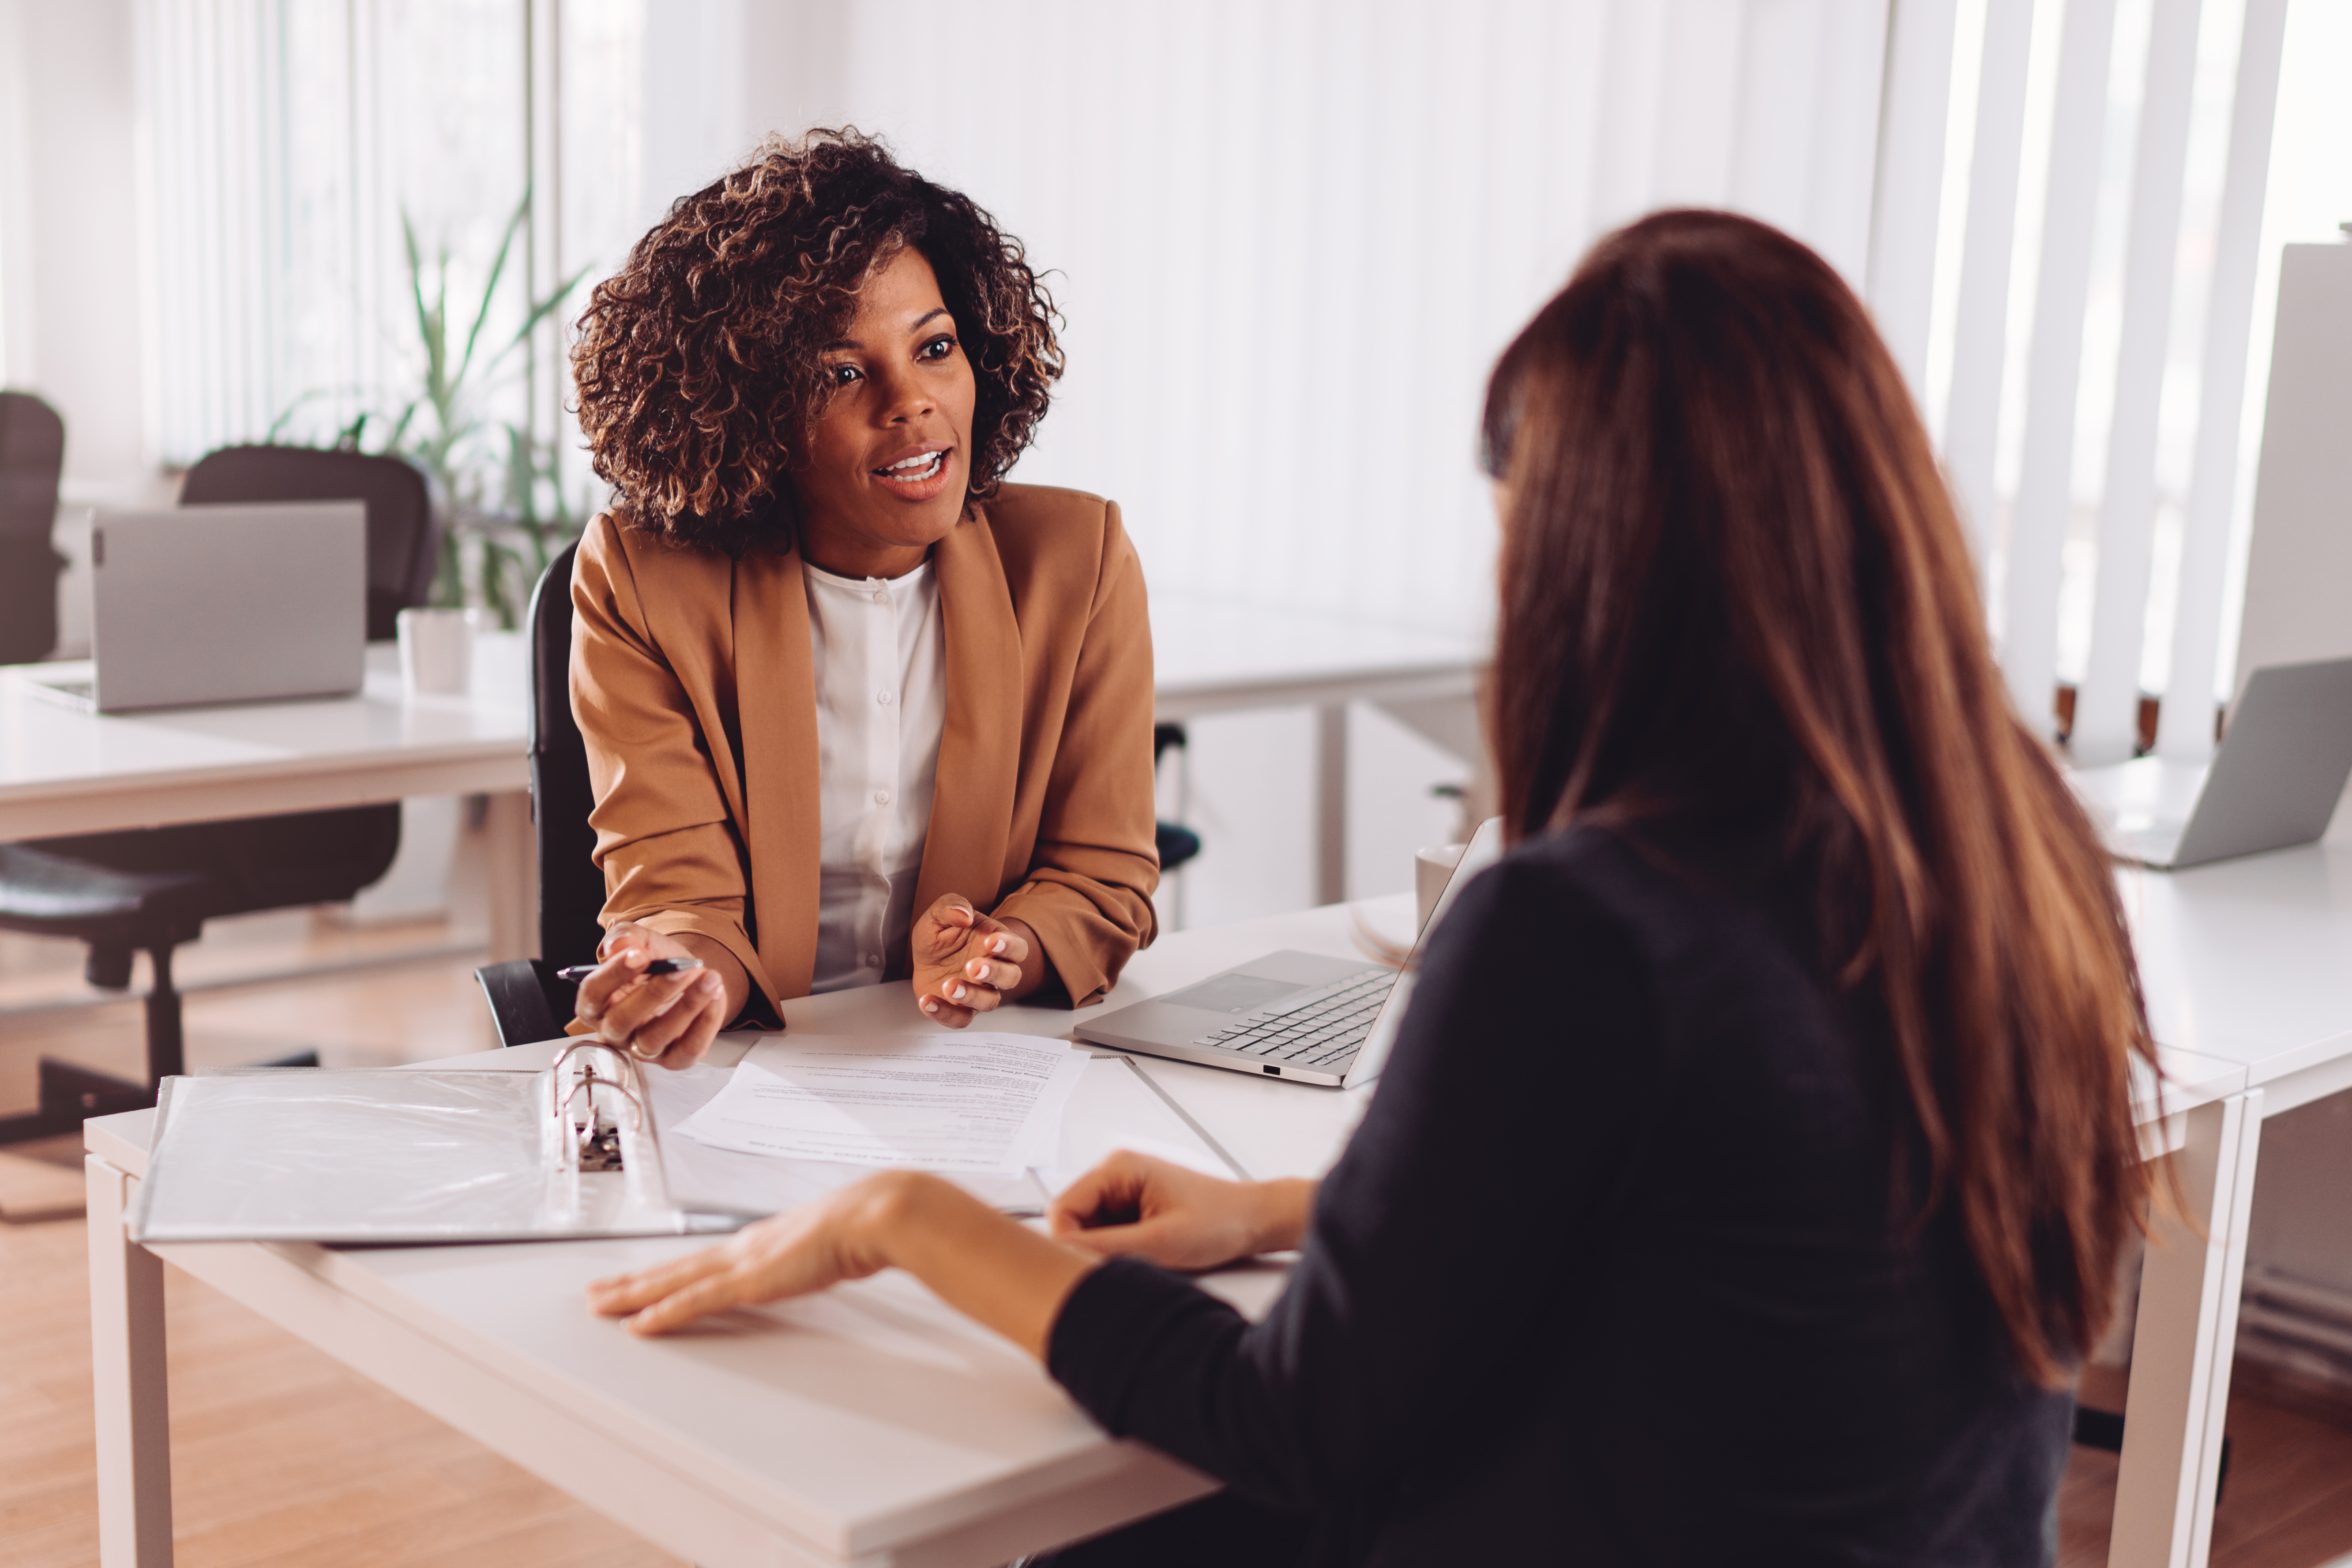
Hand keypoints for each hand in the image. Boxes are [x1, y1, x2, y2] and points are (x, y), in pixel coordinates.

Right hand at [571, 923, 730, 1068]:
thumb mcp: (640, 941)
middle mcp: (614, 1031)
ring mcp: (642, 1049)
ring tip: (709, 978)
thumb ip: (626, 938)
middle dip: (654, 992)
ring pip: (655, 1038)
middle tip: (681, 969)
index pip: (593, 993)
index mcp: (596, 1003)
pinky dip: (705, 1023)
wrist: (686, 974)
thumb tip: (618, 944)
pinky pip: (688, 1049)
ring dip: (686, 1007)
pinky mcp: (673, 1058)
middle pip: (622, 1020)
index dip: (614, 974)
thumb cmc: (655, 962)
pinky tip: (717, 995)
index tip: (638, 954)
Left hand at [588, 1174, 899, 1334]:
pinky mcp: (748, 1280)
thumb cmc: (857, 1228)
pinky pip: (695, 1301)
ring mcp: (741, 1263)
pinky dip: (663, 1313)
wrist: (870, 1217)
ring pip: (672, 1282)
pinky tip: (638, 1324)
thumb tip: (815, 1262)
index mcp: (758, 1243)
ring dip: (632, 1295)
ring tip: (599, 1305)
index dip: (664, 1273)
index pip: (698, 1261)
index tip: (638, 1280)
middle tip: (594, 1294)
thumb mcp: (827, 1247)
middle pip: (673, 1269)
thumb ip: (810, 1258)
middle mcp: (740, 1249)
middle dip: (631, 1283)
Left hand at [911, 896, 1039, 1026]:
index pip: (1017, 948)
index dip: (1010, 946)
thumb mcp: (938, 914)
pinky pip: (960, 1019)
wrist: (925, 958)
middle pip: (1011, 977)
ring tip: (948, 985)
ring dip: (971, 995)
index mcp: (995, 944)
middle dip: (994, 972)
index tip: (992, 941)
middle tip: (973, 966)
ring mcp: (979, 992)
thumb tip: (964, 915)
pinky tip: (928, 1002)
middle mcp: (993, 971)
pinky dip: (944, 1014)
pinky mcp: (960, 1010)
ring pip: (989, 1002)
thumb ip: (951, 906)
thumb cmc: (940, 936)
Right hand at [1047, 1151, 1317, 1271]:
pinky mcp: (1133, 1207)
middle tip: (1116, 1268)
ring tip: (1140, 1258)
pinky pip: (1106, 1233)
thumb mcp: (1161, 1242)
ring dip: (1104, 1250)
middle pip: (1073, 1219)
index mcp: (1119, 1167)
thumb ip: (1109, 1248)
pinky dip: (1117, 1250)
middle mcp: (1117, 1173)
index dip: (1065, 1242)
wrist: (1253, 1220)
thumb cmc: (1221, 1220)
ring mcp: (1124, 1190)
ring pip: (1088, 1230)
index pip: (1063, 1207)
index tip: (1081, 1268)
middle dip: (1087, 1247)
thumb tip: (1067, 1255)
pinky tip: (1143, 1255)